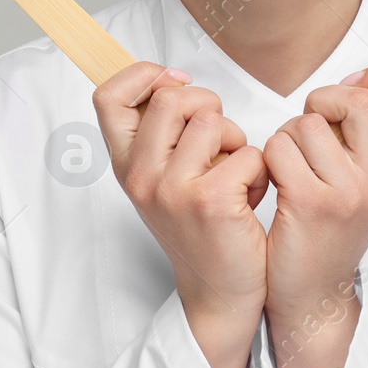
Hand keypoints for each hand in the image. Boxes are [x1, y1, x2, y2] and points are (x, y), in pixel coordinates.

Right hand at [92, 62, 270, 319]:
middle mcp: (140, 177)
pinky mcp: (210, 201)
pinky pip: (248, 153)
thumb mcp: (164, 178)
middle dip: (208, 106)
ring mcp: (172, 190)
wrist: (220, 291)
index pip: (108, 97)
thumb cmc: (200, 227)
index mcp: (125, 166)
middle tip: (220, 139)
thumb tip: (172, 80)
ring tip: (235, 174)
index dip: (143, 75)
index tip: (175, 84)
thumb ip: (161, 133)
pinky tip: (250, 198)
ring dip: (237, 142)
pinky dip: (259, 171)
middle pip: (171, 99)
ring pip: (213, 121)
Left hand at [262, 63, 367, 319]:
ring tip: (294, 164)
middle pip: (358, 98)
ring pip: (308, 122)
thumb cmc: (333, 226)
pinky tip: (278, 182)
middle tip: (315, 128)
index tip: (361, 87)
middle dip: (324, 100)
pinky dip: (270, 159)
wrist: (313, 290)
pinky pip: (280, 148)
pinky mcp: (311, 202)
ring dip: (289, 135)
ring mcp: (348, 191)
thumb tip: (361, 77)